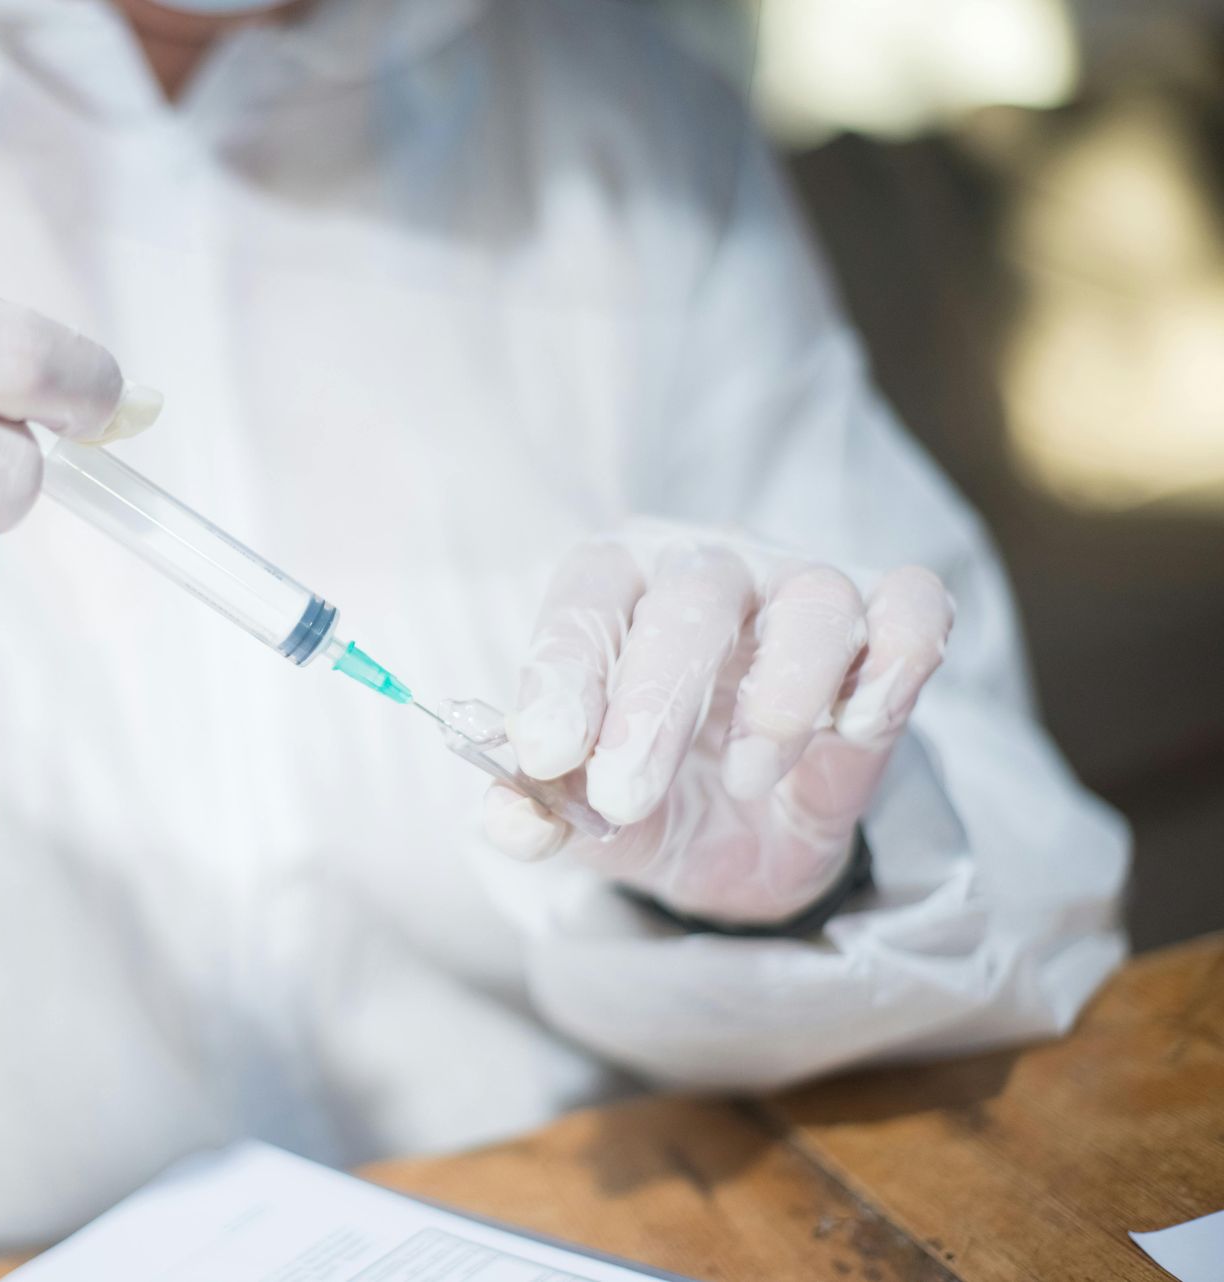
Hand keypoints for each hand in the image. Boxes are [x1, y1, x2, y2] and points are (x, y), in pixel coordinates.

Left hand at [485, 523, 954, 923]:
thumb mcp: (582, 813)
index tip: (545, 751)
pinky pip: (915, 611)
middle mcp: (710, 569)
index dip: (562, 670)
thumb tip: (511, 819)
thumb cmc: (648, 788)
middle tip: (624, 795)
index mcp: (618, 586)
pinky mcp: (893, 631)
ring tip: (745, 777)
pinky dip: (894, 665)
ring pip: (815, 601)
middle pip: (694, 597)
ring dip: (780, 698)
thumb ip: (537, 811)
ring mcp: (807, 591)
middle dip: (655, 703)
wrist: (745, 833)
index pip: (586, 597)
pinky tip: (855, 727)